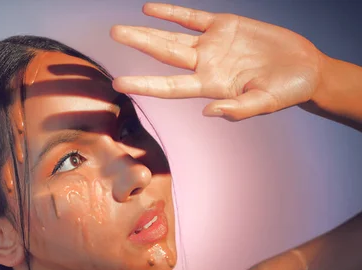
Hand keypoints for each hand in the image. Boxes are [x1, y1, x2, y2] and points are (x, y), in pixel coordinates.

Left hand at [110, 3, 326, 120]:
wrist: (304, 68)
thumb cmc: (286, 91)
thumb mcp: (265, 102)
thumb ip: (238, 109)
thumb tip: (207, 112)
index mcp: (210, 86)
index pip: (169, 86)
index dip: (144, 84)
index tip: (119, 83)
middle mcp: (204, 65)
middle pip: (163, 54)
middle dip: (138, 44)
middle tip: (113, 34)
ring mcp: (211, 45)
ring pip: (171, 36)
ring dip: (146, 31)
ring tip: (119, 29)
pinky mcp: (224, 25)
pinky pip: (191, 17)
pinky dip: (171, 13)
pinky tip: (149, 9)